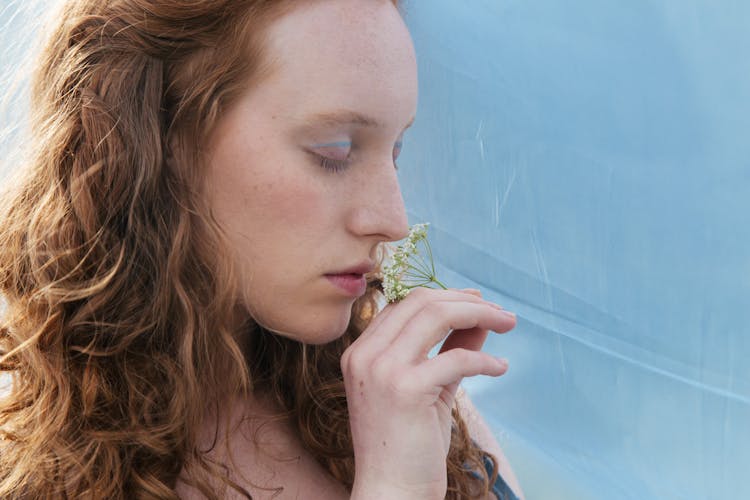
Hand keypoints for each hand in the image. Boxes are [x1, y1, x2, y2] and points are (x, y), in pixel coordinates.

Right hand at [342, 287, 515, 498]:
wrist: (391, 491)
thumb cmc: (408, 445)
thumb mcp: (429, 388)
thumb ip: (448, 350)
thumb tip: (480, 319)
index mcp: (362, 351)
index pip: (405, 304)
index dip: (446, 297)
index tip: (478, 303)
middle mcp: (365, 354)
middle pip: (421, 302)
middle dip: (467, 300)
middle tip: (501, 312)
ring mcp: (382, 369)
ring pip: (436, 315)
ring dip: (480, 315)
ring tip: (507, 324)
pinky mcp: (405, 389)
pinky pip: (456, 358)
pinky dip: (485, 360)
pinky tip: (501, 368)